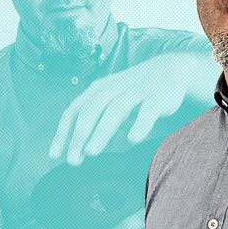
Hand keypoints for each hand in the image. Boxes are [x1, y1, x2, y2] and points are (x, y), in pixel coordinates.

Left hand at [49, 53, 193, 164]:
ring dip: (102, 130)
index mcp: (100, 88)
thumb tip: (79, 147)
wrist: (172, 68)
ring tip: (92, 151)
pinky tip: (132, 139)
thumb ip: (97, 117)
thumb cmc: (136, 89)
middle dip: (80, 135)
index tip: (55, 156)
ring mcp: (138, 90)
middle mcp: (115, 87)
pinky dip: (140, 123)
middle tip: (73, 160)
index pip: (75, 110)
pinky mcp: (159, 95)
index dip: (64, 132)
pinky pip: (148, 110)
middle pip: (92, 109)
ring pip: (116, 109)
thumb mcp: (112, 96)